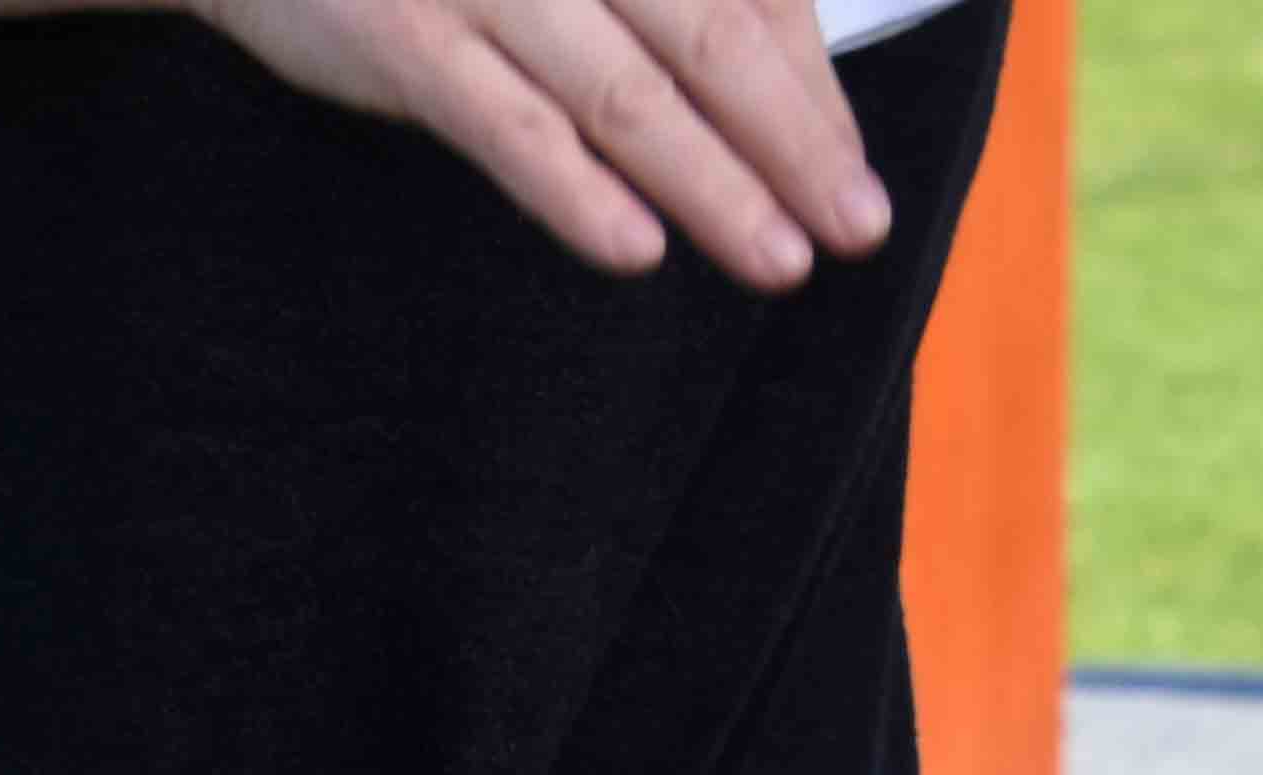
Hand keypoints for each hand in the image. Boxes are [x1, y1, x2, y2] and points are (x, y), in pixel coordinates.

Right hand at [201, 0, 891, 284]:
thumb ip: (650, 1)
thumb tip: (778, 90)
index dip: (810, 86)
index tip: (846, 170)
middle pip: (713, 39)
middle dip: (794, 142)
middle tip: (856, 227)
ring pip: (625, 94)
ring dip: (713, 184)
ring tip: (780, 260)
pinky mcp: (406, 39)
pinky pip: (507, 126)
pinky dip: (575, 191)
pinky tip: (636, 251)